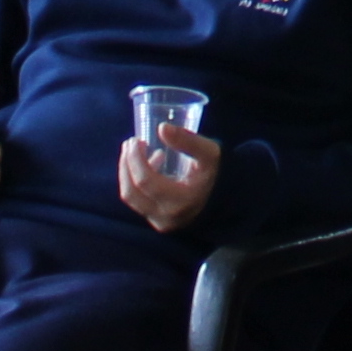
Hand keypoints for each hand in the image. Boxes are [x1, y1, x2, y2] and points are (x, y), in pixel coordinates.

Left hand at [120, 118, 222, 233]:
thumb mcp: (209, 153)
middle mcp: (167, 216)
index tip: (136, 140)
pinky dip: (134, 181)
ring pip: (130, 197)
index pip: (145, 182)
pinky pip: (137, 201)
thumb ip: (188, 141)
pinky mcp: (156, 221)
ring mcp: (160, 221)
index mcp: (181, 201)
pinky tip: (147, 165)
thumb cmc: (216, 173)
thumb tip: (162, 128)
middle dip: (126, 164)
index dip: (135, 159)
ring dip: (127, 172)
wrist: (226, 199)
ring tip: (135, 151)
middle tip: (130, 143)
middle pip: (131, 192)